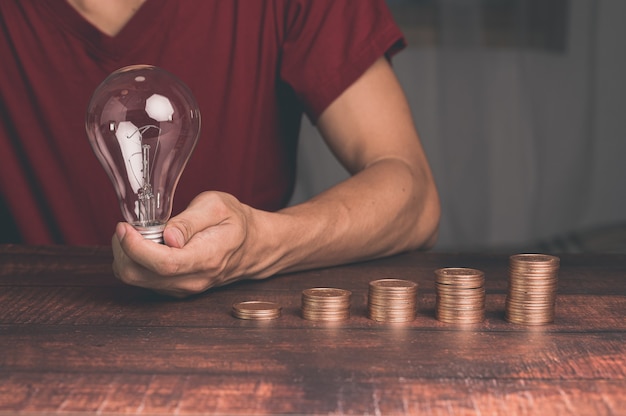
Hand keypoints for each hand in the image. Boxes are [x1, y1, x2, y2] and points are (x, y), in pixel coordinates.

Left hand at [111, 191, 257, 297]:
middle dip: (123, 250)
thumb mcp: (216, 206)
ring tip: (138, 233)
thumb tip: (168, 236)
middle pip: (140, 276)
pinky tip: (146, 245)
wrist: (252, 246)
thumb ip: (190, 221)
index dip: (135, 247)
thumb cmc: (235, 222)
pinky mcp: (175, 290)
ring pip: (136, 280)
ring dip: (126, 256)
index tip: (124, 227)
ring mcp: (183, 289)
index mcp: (207, 257)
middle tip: (127, 226)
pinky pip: (142, 281)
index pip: (163, 263)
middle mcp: (193, 280)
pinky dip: (134, 262)